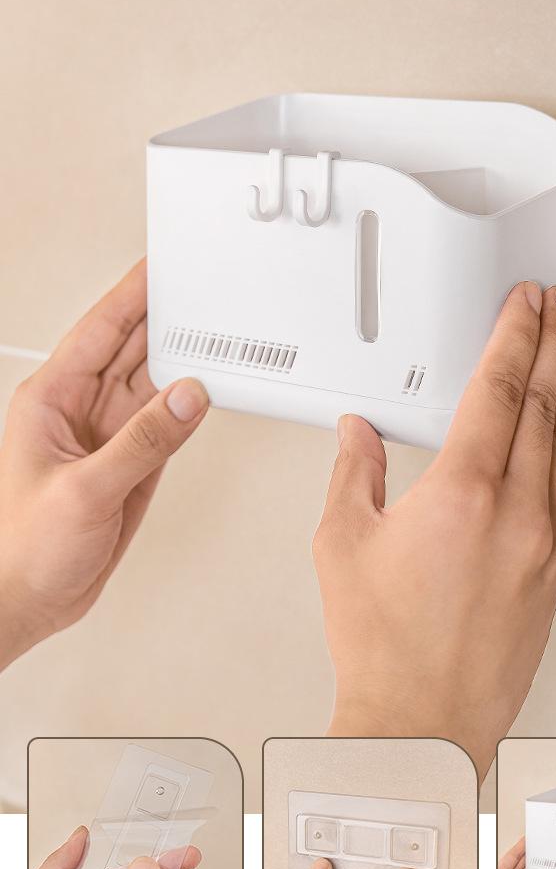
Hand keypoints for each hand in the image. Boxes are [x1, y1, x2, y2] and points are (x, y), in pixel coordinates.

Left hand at [0, 260, 208, 669]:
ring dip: (185, 360)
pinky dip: (191, 404)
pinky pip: (168, 421)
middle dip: (168, 317)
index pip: (100, 330)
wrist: (26, 601)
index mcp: (51, 399)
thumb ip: (143, 443)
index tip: (164, 267)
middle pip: (132, 347)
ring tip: (220, 335)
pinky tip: (210, 386)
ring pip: (155, 381)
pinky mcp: (130, 462)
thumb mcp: (85, 490)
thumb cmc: (22, 547)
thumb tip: (188, 398)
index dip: (133, 294)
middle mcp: (79, 409)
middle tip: (207, 292)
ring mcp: (108, 434)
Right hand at [315, 281, 555, 777]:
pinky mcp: (554, 570)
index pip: (500, 389)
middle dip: (555, 344)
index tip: (525, 305)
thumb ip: (353, 473)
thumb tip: (359, 435)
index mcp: (463, 493)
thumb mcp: (344, 544)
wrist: (421, 727)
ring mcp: (544, 543)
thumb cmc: (383, 649)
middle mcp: (516, 513)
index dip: (515, 335)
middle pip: (545, 405)